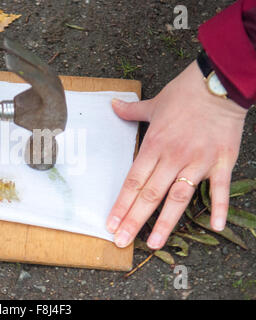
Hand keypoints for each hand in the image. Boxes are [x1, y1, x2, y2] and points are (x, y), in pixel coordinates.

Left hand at [106, 61, 247, 249]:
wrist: (217, 84)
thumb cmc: (184, 94)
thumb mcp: (153, 103)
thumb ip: (130, 111)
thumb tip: (111, 104)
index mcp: (154, 145)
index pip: (133, 182)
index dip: (121, 205)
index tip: (111, 224)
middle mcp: (172, 157)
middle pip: (150, 195)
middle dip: (134, 220)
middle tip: (122, 241)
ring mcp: (197, 162)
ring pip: (178, 198)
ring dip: (166, 223)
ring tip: (154, 243)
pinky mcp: (221, 161)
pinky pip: (218, 189)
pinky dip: (217, 207)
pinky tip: (215, 227)